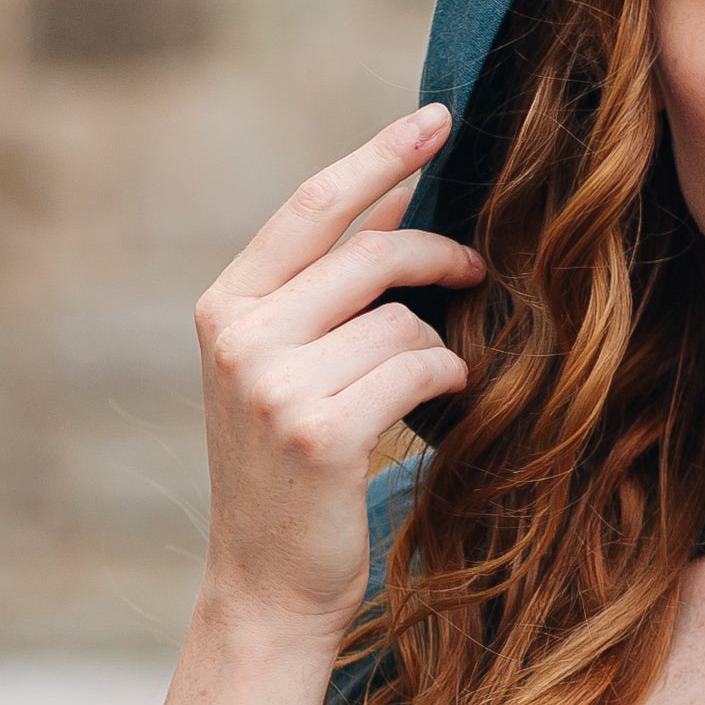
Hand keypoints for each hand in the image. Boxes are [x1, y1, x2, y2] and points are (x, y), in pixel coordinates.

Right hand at [192, 104, 480, 636]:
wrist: (268, 587)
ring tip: (431, 381)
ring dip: (438, 345)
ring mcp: (274, 385)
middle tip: (479, 271)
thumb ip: (322, 294)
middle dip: (440, 255)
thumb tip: (399, 196)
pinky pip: (419, 367)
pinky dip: (448, 378)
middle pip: (371, 254)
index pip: (313, 206)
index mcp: (225, 307)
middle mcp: (240, 336)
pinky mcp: (320, 431)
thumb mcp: (285, 371)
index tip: (439, 118)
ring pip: (402, 319)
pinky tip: (446, 401)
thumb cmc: (294, 477)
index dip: (381, 156)